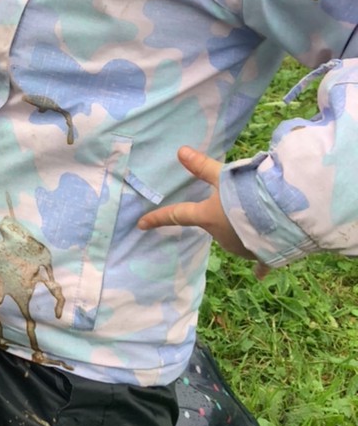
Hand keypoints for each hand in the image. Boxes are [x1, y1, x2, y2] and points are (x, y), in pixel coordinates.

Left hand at [137, 146, 269, 277]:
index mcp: (206, 217)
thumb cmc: (249, 194)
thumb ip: (202, 166)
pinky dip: (258, 262)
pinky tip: (260, 274)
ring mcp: (240, 248)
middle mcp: (220, 235)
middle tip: (238, 200)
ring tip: (260, 213)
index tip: (141, 224)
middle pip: (214, 224)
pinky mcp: (261, 256)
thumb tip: (180, 151)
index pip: (176, 215)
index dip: (158, 218)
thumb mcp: (224, 177)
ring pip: (235, 237)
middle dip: (221, 216)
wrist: (284, 218)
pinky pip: (257, 260)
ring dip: (242, 229)